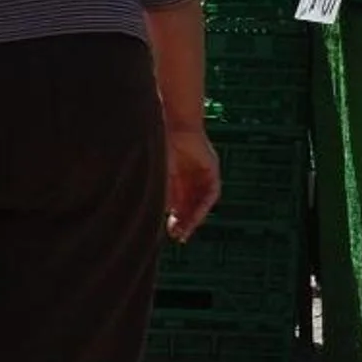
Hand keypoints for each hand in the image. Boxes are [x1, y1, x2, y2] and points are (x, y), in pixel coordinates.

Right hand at [165, 122, 221, 242]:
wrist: (174, 125)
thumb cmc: (159, 147)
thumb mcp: (157, 176)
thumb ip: (158, 195)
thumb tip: (149, 218)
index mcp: (173, 176)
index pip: (177, 204)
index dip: (174, 219)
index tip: (169, 233)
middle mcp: (188, 176)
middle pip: (189, 205)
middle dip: (184, 222)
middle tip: (178, 237)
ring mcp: (201, 172)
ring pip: (200, 201)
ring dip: (194, 217)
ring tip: (187, 231)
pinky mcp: (212, 168)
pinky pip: (211, 193)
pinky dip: (204, 205)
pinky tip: (197, 216)